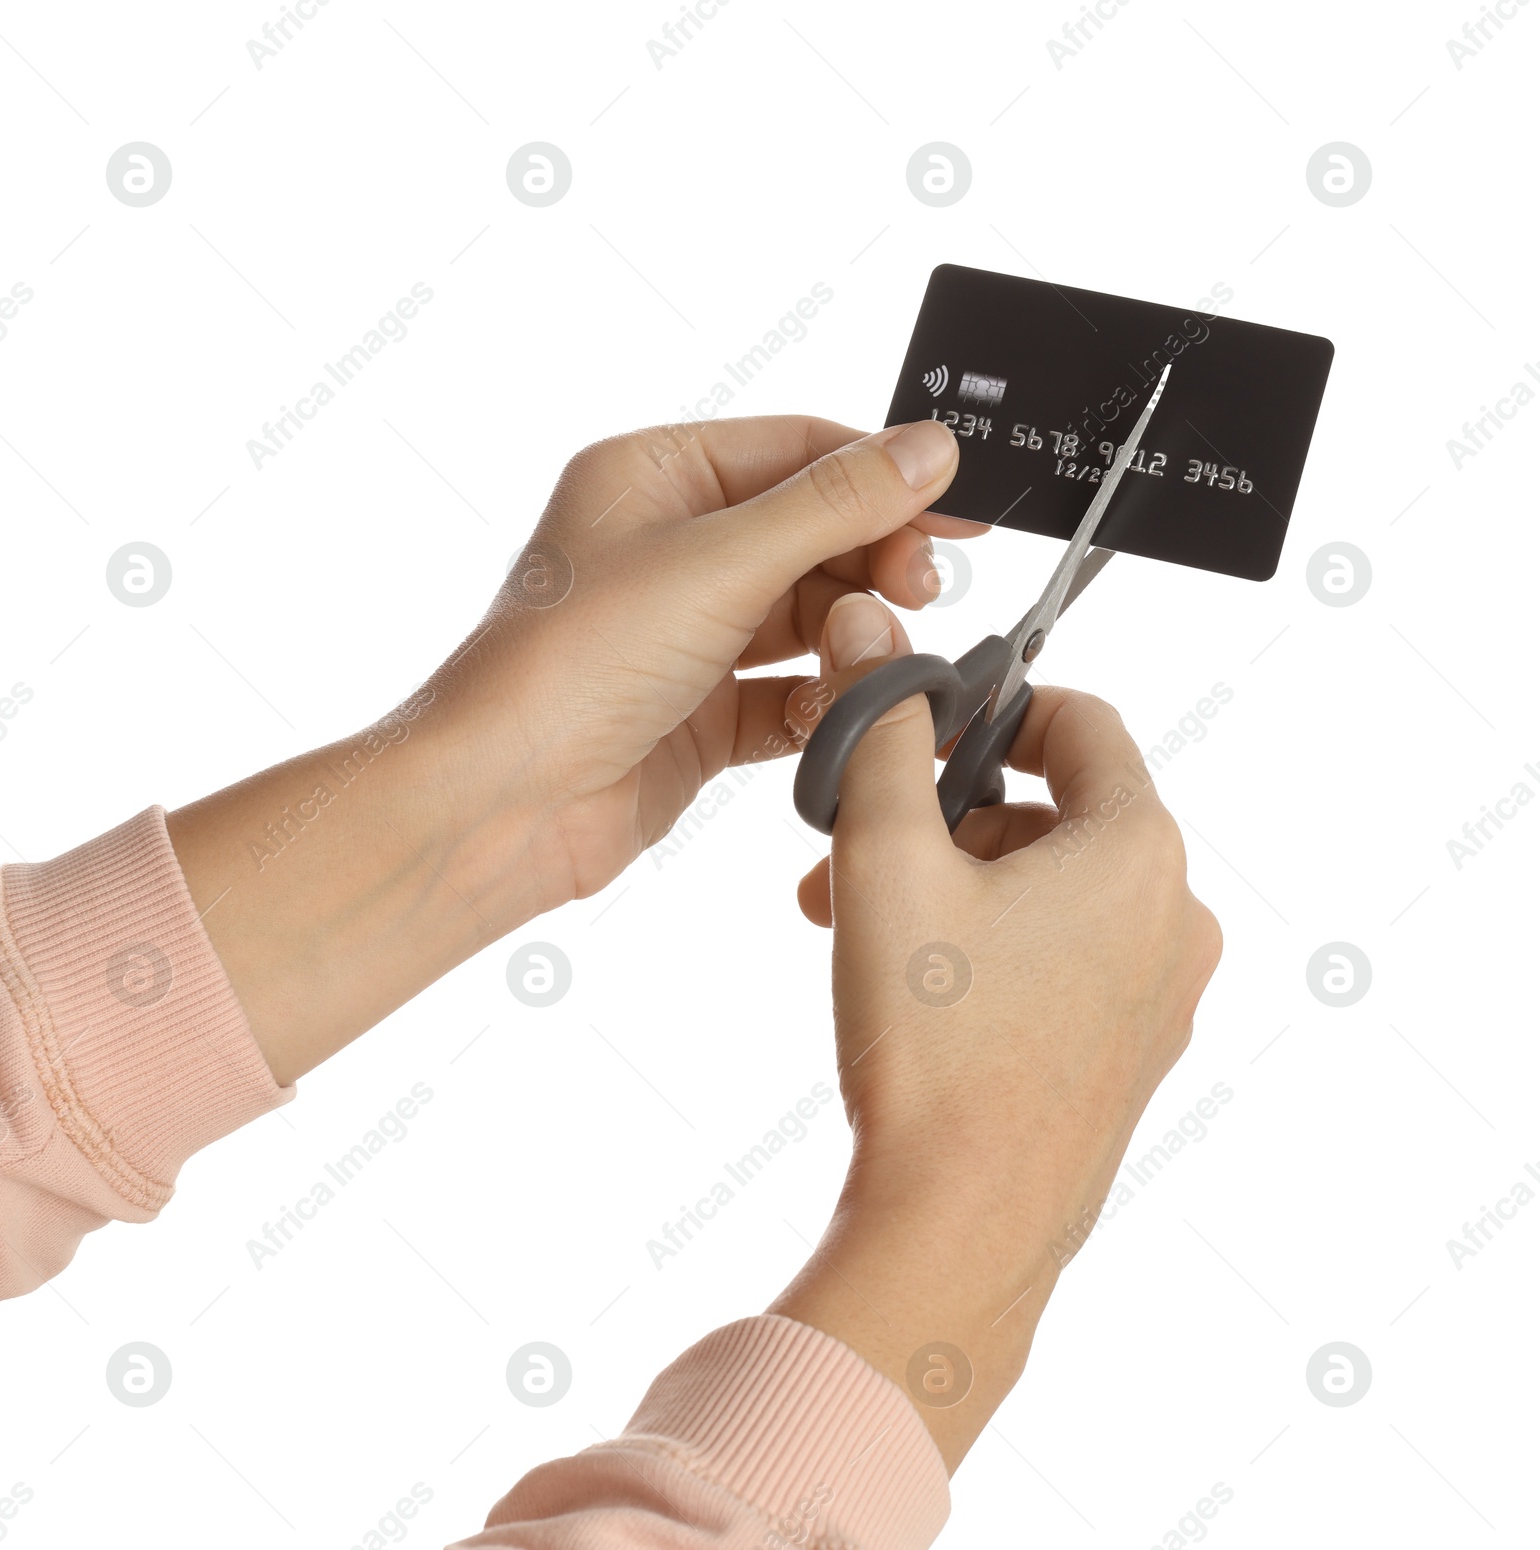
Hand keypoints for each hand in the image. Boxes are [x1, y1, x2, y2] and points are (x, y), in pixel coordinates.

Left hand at [425, 415, 978, 914]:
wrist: (501, 806)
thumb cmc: (567, 667)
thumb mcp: (717, 563)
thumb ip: (834, 506)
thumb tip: (928, 449)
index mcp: (653, 477)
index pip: (799, 451)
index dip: (885, 476)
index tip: (959, 510)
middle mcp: (668, 548)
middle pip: (813, 533)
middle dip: (874, 560)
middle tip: (922, 589)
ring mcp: (685, 634)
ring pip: (808, 615)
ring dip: (854, 633)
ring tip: (882, 653)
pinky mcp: (700, 712)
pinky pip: (790, 693)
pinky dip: (824, 699)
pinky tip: (843, 708)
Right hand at [771, 596, 1221, 1470]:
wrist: (963, 1232)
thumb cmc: (933, 1047)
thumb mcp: (886, 861)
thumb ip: (878, 733)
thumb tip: (869, 632)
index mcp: (1139, 850)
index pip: (1081, 720)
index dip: (992, 710)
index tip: (922, 735)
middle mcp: (1174, 916)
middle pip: (1055, 810)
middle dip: (945, 817)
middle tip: (858, 851)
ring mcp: (1162, 995)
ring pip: (1051, 891)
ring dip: (954, 886)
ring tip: (857, 926)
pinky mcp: (1131, 1056)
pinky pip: (1063, 961)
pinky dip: (989, 948)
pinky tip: (910, 985)